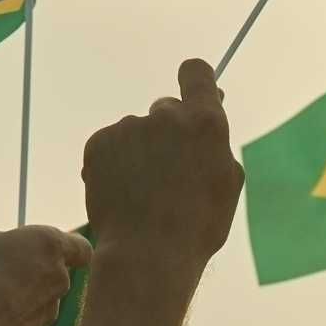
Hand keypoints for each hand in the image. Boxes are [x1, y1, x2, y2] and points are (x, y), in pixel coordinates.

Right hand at [0, 223, 92, 325]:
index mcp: (51, 245)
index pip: (82, 248)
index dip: (67, 248)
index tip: (44, 249)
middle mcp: (60, 279)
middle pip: (55, 273)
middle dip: (31, 271)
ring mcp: (49, 312)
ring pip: (38, 299)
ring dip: (18, 296)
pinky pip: (21, 322)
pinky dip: (7, 319)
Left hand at [83, 59, 244, 265]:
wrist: (148, 252)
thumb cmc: (197, 225)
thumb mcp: (226, 182)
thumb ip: (216, 144)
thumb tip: (209, 118)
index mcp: (205, 122)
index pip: (195, 72)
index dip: (194, 80)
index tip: (191, 94)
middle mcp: (165, 115)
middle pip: (164, 109)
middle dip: (166, 133)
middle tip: (167, 173)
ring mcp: (128, 127)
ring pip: (135, 133)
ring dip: (138, 153)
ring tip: (142, 194)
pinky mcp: (98, 142)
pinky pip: (109, 146)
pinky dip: (113, 164)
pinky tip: (121, 194)